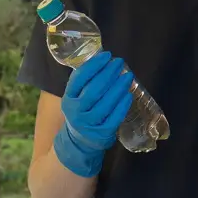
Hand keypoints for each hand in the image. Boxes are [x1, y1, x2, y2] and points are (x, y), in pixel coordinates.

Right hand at [53, 51, 132, 176]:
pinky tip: (128, 94)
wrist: (79, 141)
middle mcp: (76, 111)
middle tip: (119, 63)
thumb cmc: (81, 112)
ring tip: (127, 76)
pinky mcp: (102, 132)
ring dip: (118, 87)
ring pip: (106, 103)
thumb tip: (104, 60)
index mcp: (68, 98)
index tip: (107, 56)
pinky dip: (122, 105)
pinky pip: (115, 117)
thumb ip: (85, 81)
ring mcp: (89, 123)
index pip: (79, 78)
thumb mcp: (76, 97)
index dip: (94, 65)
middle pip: (94, 90)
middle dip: (109, 74)